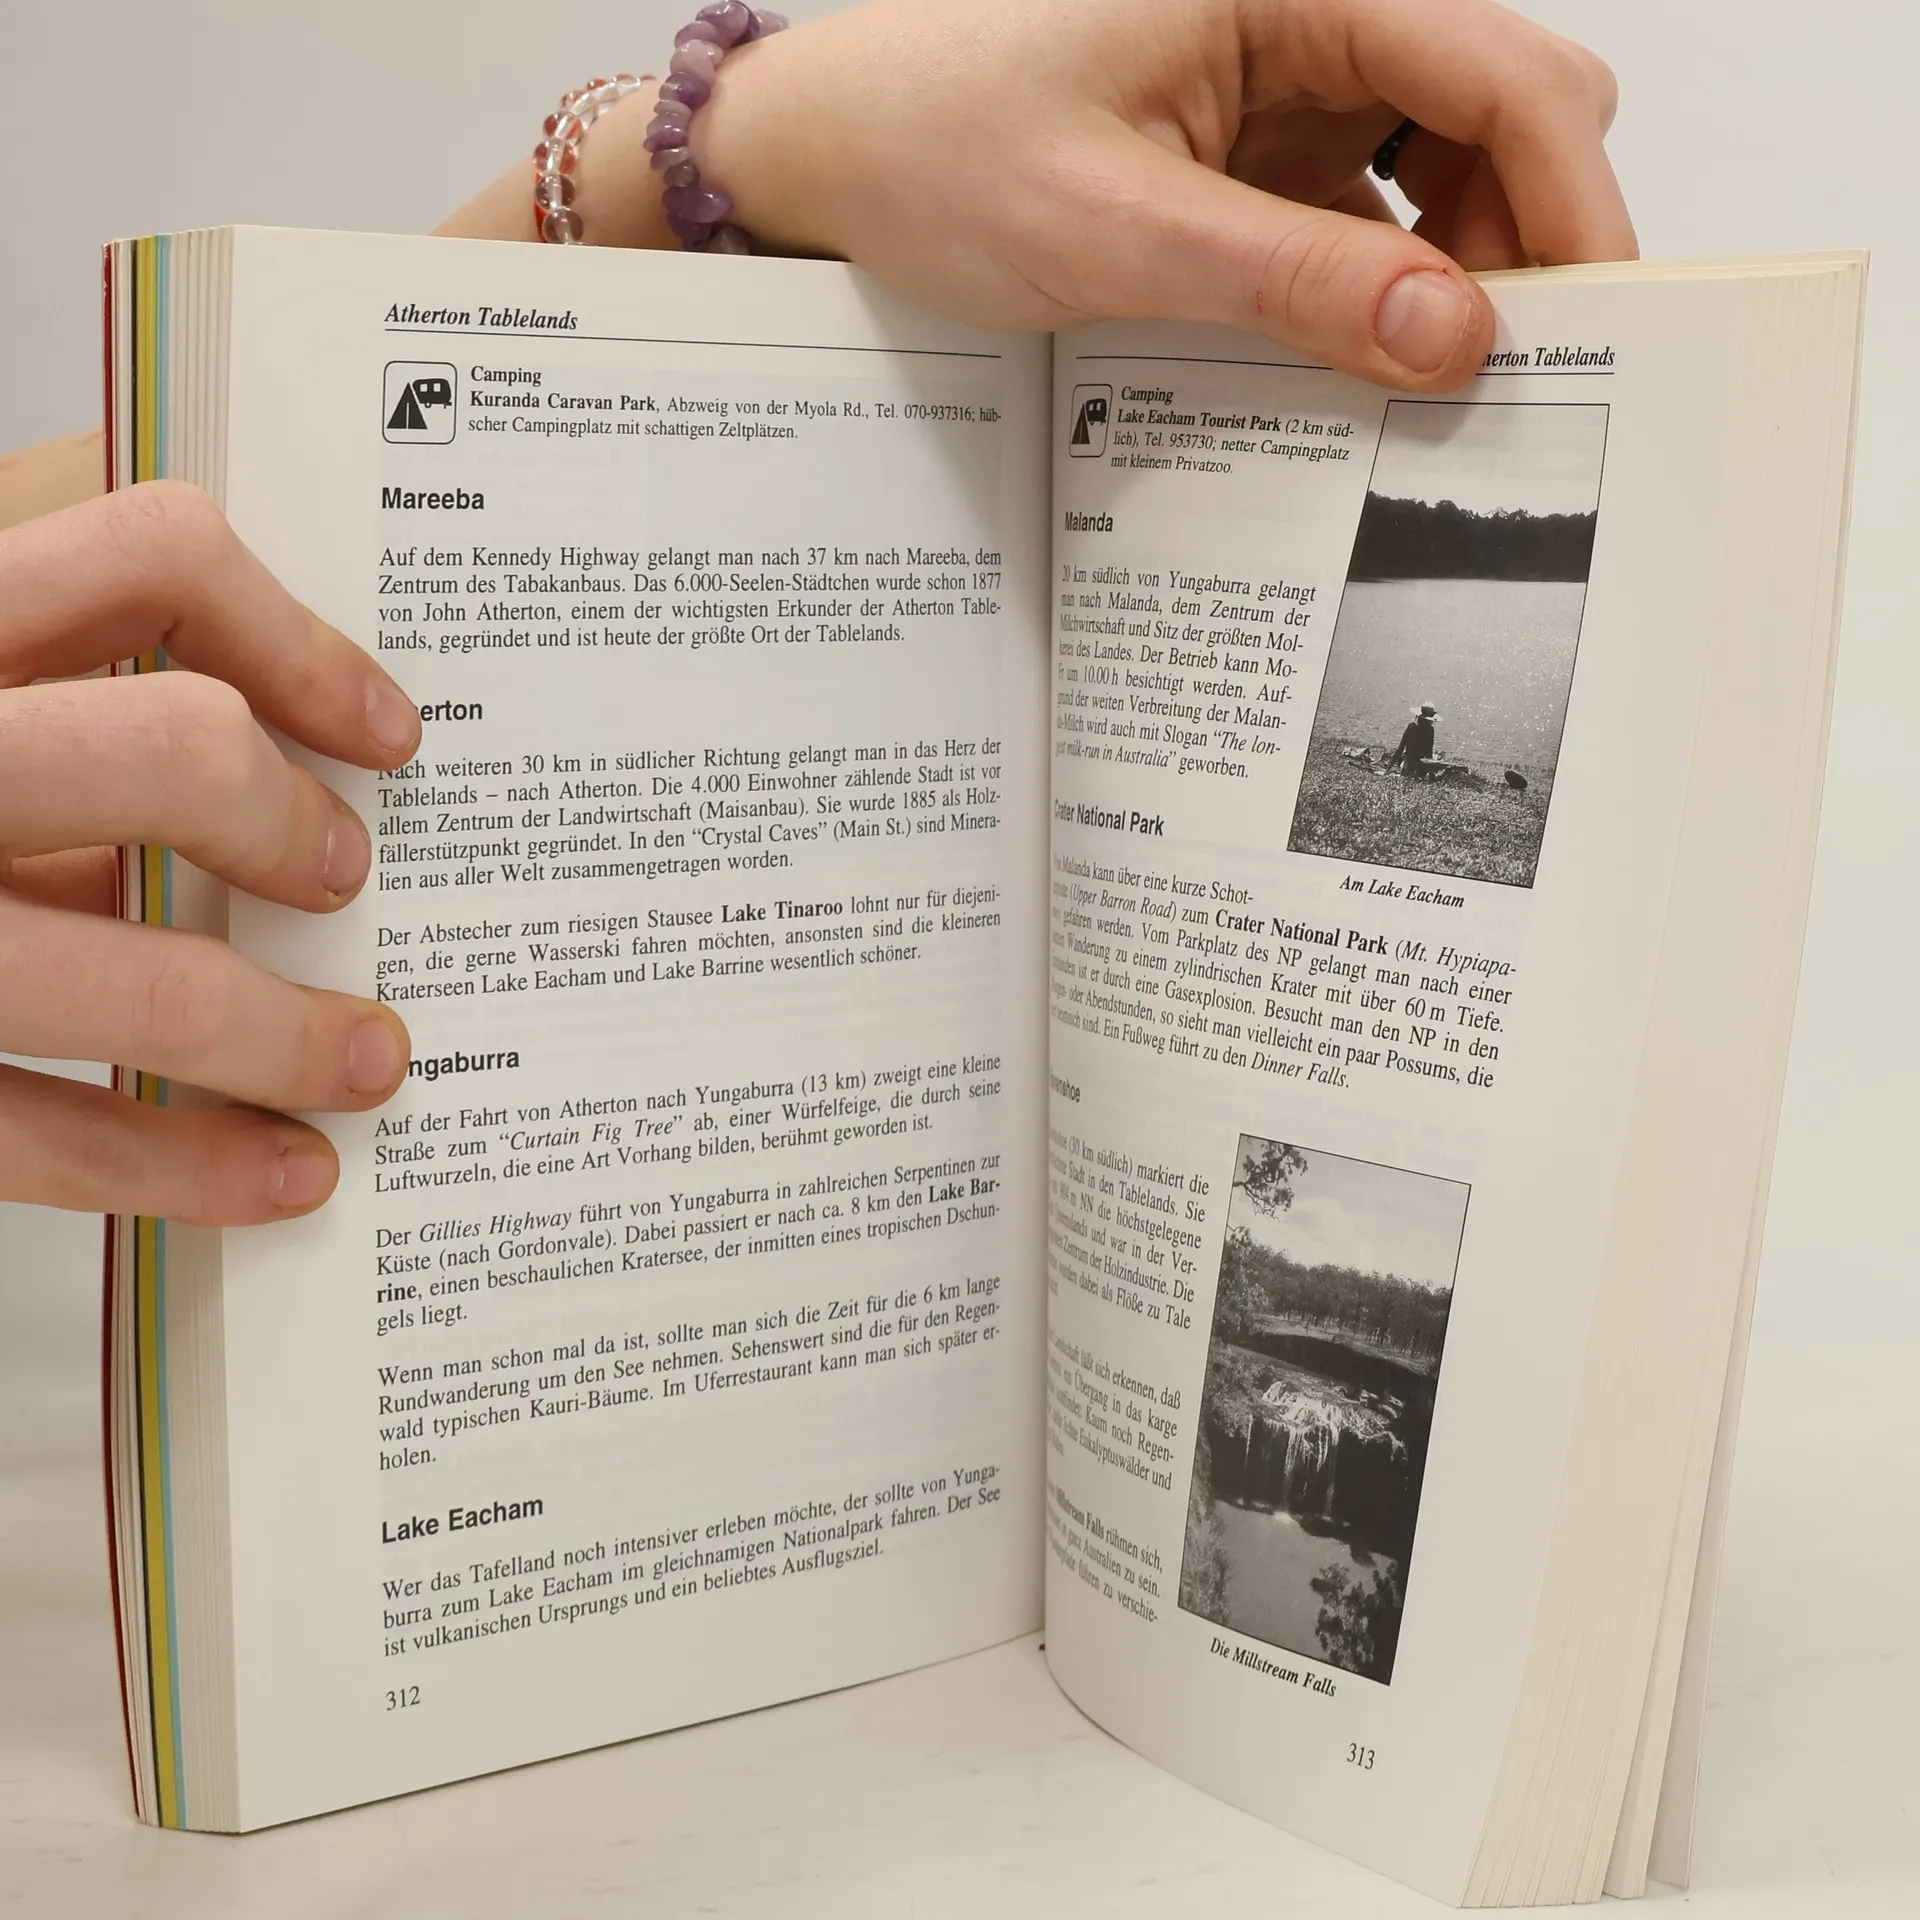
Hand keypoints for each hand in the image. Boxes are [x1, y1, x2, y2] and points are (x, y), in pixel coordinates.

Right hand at [0, 482, 418, 1224]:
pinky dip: (186, 1165)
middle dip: (290, 824)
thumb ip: (36, 641)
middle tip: (342, 876)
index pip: (147, 550)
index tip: (385, 732)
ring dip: (288, 1036)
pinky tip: (273, 1174)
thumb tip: (260, 697)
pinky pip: (48, 1136)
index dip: (299, 637)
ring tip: (367, 1061)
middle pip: (172, 746)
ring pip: (140, 980)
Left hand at [697, 0, 1634, 388]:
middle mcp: (1315, 18)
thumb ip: (1291, 283)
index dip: (1571, 197)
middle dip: (1520, 244)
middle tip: (1490, 381)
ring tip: (1411, 391)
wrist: (835, 153)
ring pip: (1451, 174)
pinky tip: (1353, 365)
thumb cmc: (935, 145)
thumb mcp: (1116, 231)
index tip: (1596, 320)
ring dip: (1453, 279)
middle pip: (1504, 114)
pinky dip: (1380, 293)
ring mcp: (1296, 87)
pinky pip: (1371, 220)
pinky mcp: (1266, 152)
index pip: (1501, 69)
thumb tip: (1451, 339)